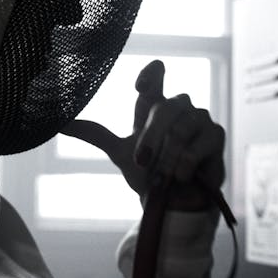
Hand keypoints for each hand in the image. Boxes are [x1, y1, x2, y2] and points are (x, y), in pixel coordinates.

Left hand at [62, 59, 225, 211]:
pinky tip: (181, 176)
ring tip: (163, 176)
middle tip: (142, 161)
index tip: (139, 86)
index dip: (151, 74)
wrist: (172, 203)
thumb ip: (95, 134)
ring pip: (182, 127)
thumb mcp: (118, 153)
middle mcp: (178, 107)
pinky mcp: (216, 135)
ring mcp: (199, 119)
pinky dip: (185, 164)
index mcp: (155, 106)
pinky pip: (199, 144)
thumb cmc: (149, 174)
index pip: (155, 76)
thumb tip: (60, 124)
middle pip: (165, 107)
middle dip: (152, 136)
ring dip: (168, 156)